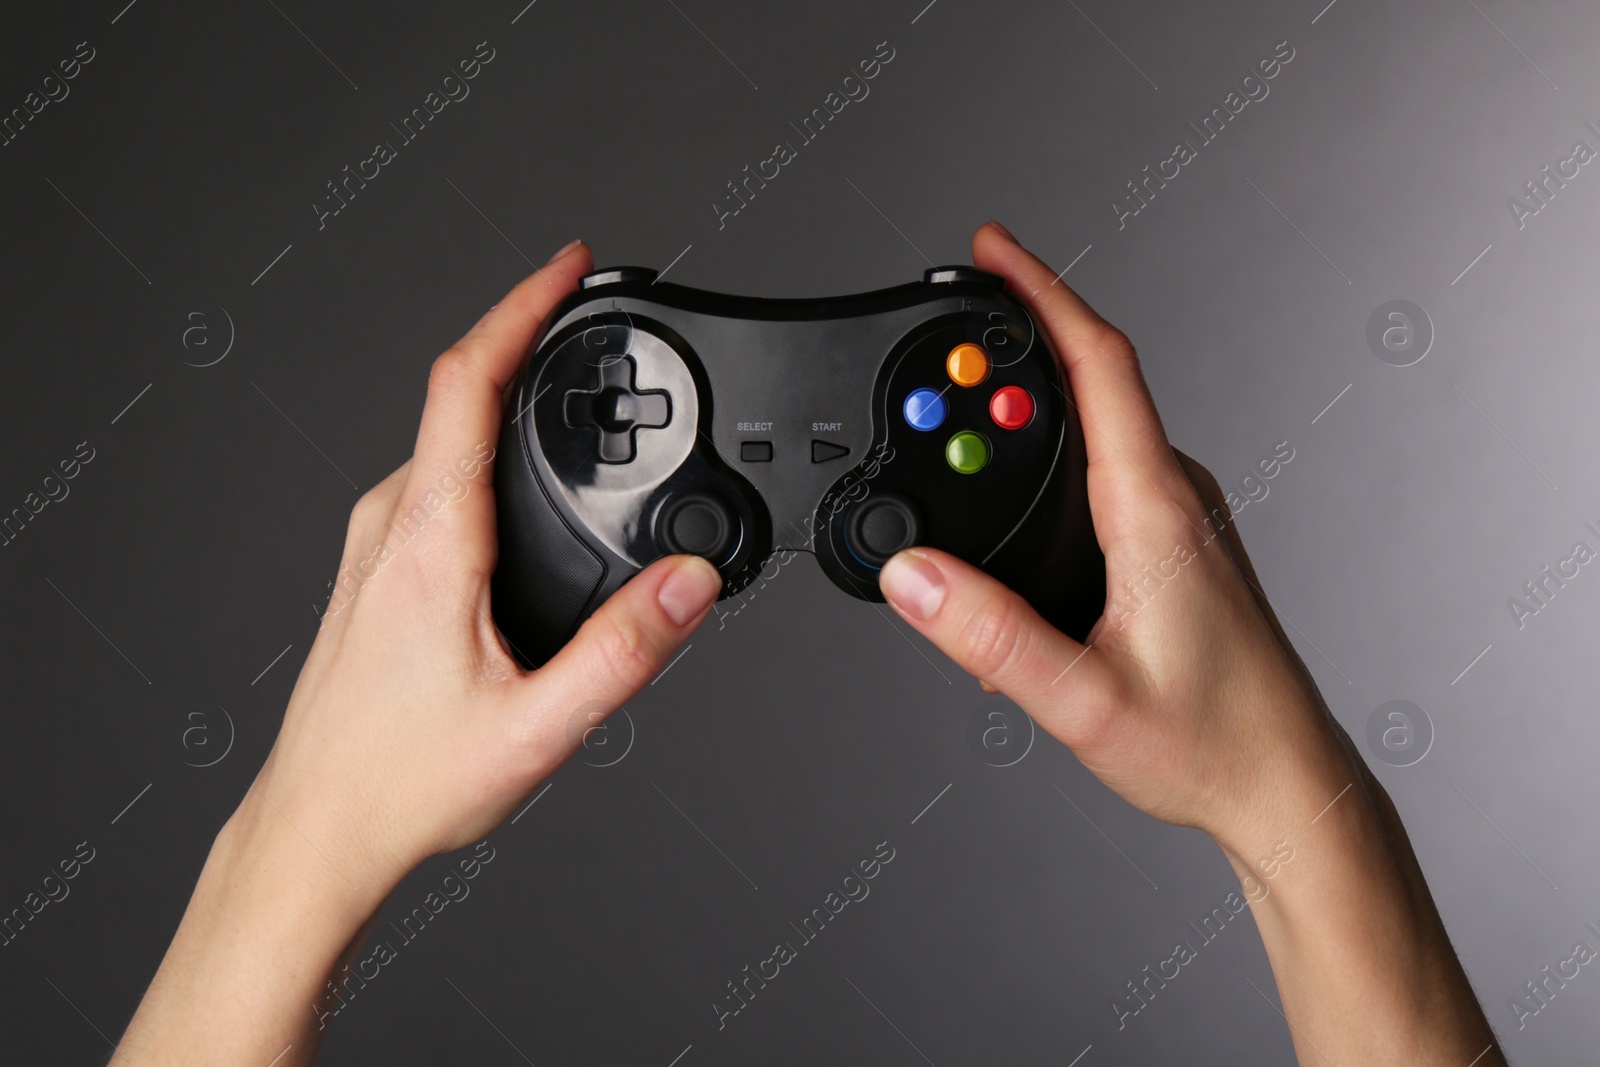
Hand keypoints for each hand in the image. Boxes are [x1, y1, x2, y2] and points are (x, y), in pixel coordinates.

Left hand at [242, 239, 722, 900]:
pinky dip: (479, 449)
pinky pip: (430, 479)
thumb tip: (691, 583)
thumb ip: (626, 652)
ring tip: (563, 385)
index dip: (519, 307)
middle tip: (589, 318)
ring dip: (500, 400)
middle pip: (455, 395)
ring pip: (442, 439)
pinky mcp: (371, 572)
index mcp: (429, 540)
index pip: (465, 381)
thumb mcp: (538, 726)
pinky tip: (516, 483)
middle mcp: (390, 526)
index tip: (567, 268)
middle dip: (525, 342)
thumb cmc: (401, 783)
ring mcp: (372, 547)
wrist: (317, 831)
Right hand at [877, 222, 1501, 1065]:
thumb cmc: (1208, 742)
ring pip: (1101, 423)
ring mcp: (1181, 516)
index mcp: (1155, 511)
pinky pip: (1110, 463)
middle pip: (1093, 379)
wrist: (1282, 782)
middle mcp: (1175, 497)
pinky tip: (1020, 478)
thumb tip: (911, 573)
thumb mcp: (1080, 700)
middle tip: (949, 319)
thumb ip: (989, 637)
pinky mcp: (1177, 541)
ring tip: (966, 397)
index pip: (1098, 367)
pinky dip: (1056, 444)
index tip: (991, 249)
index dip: (1041, 294)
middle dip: (1017, 334)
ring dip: (1035, 394)